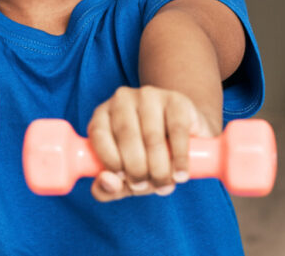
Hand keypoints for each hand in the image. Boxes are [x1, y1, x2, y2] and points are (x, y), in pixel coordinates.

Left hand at [86, 86, 213, 201]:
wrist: (185, 137)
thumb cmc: (147, 158)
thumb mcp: (124, 176)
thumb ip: (108, 187)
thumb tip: (107, 182)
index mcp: (102, 114)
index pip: (99, 135)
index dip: (111, 161)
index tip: (125, 181)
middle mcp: (122, 100)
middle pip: (127, 136)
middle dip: (137, 169)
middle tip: (148, 187)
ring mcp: (149, 96)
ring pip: (152, 136)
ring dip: (159, 167)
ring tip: (165, 185)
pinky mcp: (176, 100)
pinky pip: (177, 130)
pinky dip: (179, 157)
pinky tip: (180, 175)